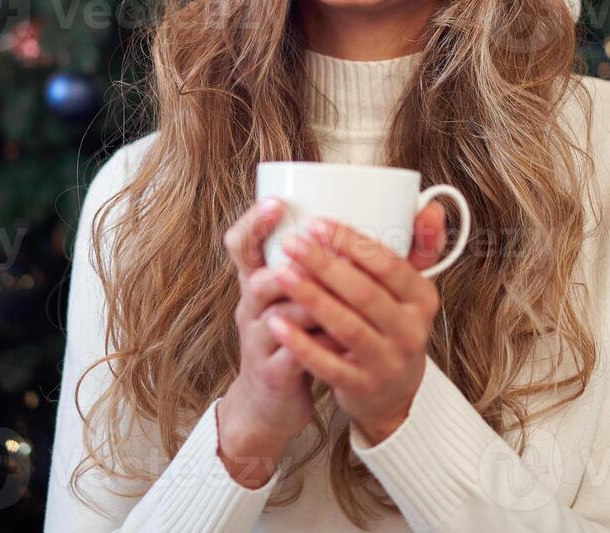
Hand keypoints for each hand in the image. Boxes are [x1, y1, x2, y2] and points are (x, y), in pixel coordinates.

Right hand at [217, 197, 342, 486]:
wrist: (271, 405)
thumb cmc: (297, 340)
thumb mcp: (299, 301)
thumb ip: (324, 268)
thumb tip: (368, 226)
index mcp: (258, 282)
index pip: (241, 245)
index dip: (253, 223)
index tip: (277, 203)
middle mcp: (252, 309)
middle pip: (260, 279)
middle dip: (298, 264)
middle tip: (329, 251)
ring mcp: (259, 342)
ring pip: (281, 315)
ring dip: (316, 302)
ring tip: (349, 292)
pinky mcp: (274, 374)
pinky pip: (297, 356)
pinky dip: (324, 343)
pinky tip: (348, 336)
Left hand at [266, 202, 447, 445]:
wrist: (394, 393)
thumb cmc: (393, 325)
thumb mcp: (411, 290)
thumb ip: (420, 246)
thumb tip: (429, 207)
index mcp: (423, 298)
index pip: (389, 265)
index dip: (352, 243)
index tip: (316, 223)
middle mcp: (411, 331)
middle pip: (364, 294)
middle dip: (324, 266)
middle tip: (290, 244)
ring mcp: (388, 362)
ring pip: (346, 327)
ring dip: (311, 298)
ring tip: (278, 275)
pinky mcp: (362, 387)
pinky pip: (328, 364)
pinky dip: (301, 344)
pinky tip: (276, 322)